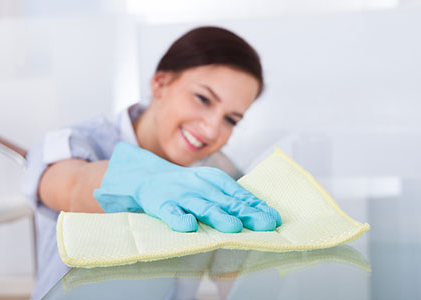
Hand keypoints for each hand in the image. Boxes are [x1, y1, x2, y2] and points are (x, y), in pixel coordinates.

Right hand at [94, 142, 281, 232]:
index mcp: (214, 181)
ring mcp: (181, 195)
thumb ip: (230, 198)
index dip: (255, 206)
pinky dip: (178, 218)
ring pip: (202, 206)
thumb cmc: (185, 186)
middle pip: (226, 201)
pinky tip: (187, 226)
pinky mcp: (162, 204)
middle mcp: (200, 186)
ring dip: (218, 216)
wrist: (148, 177)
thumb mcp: (210, 186)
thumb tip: (260, 212)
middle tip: (264, 223)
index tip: (272, 217)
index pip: (238, 195)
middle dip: (246, 212)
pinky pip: (170, 212)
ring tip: (233, 227)